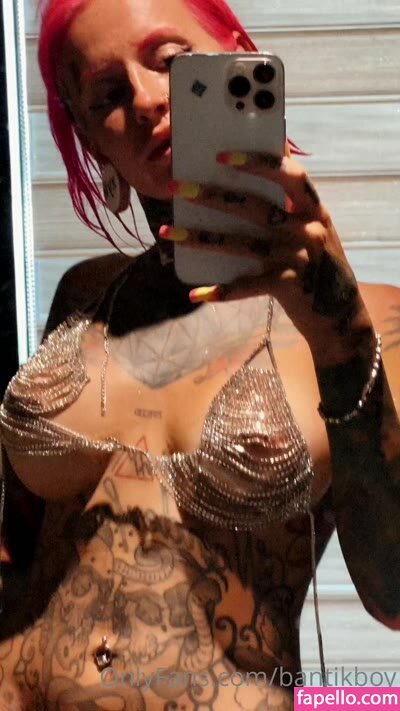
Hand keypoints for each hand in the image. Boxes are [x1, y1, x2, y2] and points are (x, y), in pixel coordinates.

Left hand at [161, 151, 373, 365]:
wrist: (340, 316)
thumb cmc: (317, 267)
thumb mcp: (313, 231)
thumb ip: (290, 209)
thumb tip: (243, 183)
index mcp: (314, 210)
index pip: (289, 174)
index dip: (257, 161)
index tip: (222, 155)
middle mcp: (307, 229)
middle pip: (254, 206)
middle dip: (213, 195)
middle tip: (178, 187)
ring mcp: (298, 258)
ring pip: (241, 243)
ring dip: (201, 237)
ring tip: (169, 232)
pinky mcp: (288, 286)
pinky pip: (247, 286)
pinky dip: (220, 291)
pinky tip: (196, 293)